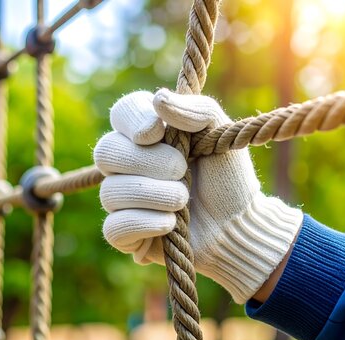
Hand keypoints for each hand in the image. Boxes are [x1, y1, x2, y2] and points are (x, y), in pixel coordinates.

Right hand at [93, 89, 302, 302]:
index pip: (121, 112)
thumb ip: (196, 110)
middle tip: (182, 171)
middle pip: (107, 152)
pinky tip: (171, 224)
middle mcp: (127, 164)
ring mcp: (122, 199)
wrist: (237, 227)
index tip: (158, 131)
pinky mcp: (124, 234)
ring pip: (110, 192)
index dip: (133, 119)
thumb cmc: (228, 178)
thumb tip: (159, 100)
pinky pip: (114, 227)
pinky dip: (144, 223)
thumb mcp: (221, 134)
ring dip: (154, 195)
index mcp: (147, 133)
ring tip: (184, 201)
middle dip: (148, 162)